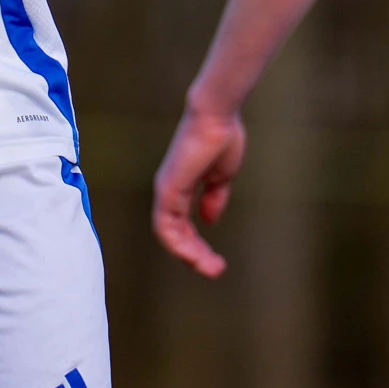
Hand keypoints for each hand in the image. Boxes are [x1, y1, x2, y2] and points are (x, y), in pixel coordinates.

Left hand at [153, 103, 247, 278]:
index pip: (183, 227)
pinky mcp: (168, 189)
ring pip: (169, 235)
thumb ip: (213, 198)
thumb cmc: (222, 139)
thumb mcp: (220, 177)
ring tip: (210, 268)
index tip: (216, 262)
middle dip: (195, 256)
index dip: (197, 246)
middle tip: (215, 271)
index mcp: (181, 189)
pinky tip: (195, 255)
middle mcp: (169, 193)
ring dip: (189, 255)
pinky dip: (179, 244)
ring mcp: (166, 192)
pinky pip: (166, 226)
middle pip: (175, 235)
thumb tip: (208, 220)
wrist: (218, 117)